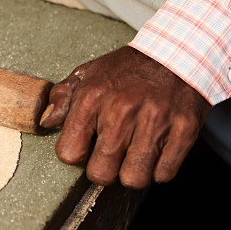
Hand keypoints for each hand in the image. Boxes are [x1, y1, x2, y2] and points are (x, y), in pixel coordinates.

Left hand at [39, 46, 211, 188]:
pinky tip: (156, 151)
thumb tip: (46, 121)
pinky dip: (159, 169)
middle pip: (101, 173)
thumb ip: (62, 97)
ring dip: (132, 172)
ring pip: (134, 178)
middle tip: (111, 155)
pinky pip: (164, 173)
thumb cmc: (128, 69)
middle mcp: (122, 109)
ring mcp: (155, 120)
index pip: (69, 153)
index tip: (86, 146)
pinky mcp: (184, 129)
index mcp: (92, 97)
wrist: (178, 51)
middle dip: (103, 170)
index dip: (76, 154)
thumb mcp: (88, 73)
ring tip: (134, 155)